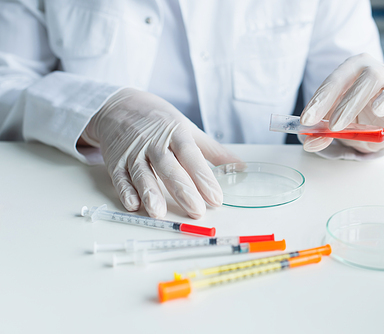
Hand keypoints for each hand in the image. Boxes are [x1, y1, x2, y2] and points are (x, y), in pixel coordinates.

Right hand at [82, 88, 238, 218]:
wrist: (119, 104)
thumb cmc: (160, 120)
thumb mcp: (188, 129)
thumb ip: (212, 150)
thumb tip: (240, 166)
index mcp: (176, 133)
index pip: (191, 156)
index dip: (203, 177)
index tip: (216, 198)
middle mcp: (154, 143)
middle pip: (169, 167)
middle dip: (183, 190)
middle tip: (196, 210)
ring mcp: (133, 152)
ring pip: (142, 173)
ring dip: (150, 192)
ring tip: (159, 211)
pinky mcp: (115, 160)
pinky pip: (120, 177)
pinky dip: (125, 191)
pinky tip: (133, 205)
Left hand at [300, 53, 383, 152]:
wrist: (376, 123)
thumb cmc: (352, 115)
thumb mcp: (333, 124)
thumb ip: (321, 132)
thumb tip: (309, 142)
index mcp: (351, 70)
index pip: (335, 80)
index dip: (321, 100)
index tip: (308, 120)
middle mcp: (376, 70)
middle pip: (367, 78)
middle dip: (349, 103)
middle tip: (335, 126)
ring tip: (377, 111)